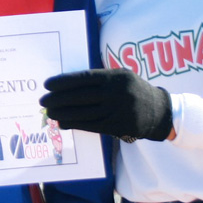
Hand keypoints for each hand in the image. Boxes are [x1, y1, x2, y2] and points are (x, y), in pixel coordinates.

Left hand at [41, 69, 172, 142]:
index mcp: (115, 76)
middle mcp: (117, 93)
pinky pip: (92, 125)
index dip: (63, 82)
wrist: (158, 111)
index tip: (47, 84)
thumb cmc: (132, 90)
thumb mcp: (120, 76)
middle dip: (58, 99)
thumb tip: (67, 86)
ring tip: (50, 113)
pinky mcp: (118, 126)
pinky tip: (63, 122)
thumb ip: (98, 80)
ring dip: (63, 113)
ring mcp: (118, 111)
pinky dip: (75, 124)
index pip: (84, 78)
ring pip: (84, 113)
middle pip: (81, 96)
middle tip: (43, 101)